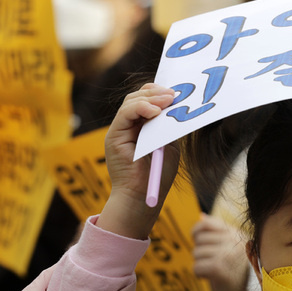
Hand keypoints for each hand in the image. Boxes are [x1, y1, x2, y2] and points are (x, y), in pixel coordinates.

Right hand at [96, 84, 178, 238]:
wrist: (142, 197)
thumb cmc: (157, 176)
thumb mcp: (169, 145)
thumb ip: (169, 126)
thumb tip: (177, 105)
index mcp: (142, 127)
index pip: (147, 101)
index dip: (160, 94)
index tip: (178, 93)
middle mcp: (129, 126)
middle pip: (138, 97)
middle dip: (157, 93)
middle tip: (174, 94)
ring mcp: (120, 130)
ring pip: (131, 102)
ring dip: (151, 99)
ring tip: (168, 101)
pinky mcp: (113, 135)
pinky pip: (125, 113)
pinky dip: (140, 108)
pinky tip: (154, 112)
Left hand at [192, 214, 249, 290]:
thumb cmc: (240, 270)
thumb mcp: (232, 245)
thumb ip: (217, 231)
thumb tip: (201, 216)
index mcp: (234, 233)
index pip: (206, 224)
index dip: (197, 233)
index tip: (201, 244)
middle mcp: (231, 240)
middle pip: (199, 240)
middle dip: (201, 252)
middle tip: (213, 262)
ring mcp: (226, 253)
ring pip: (197, 254)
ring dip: (201, 264)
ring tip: (215, 271)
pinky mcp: (219, 268)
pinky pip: (197, 267)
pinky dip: (200, 274)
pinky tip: (211, 277)